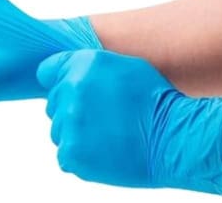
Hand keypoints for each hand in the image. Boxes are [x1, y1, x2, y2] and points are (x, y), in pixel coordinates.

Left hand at [37, 50, 221, 196]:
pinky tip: (105, 153)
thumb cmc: (154, 99)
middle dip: (71, 111)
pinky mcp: (72, 152)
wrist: (175, 137)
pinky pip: (65, 155)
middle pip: (53, 104)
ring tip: (107, 137)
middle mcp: (71, 88)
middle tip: (102, 119)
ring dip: (76, 135)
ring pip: (58, 131)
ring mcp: (69, 121)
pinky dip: (81, 158)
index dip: (59, 83)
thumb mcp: (122, 66)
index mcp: (82, 64)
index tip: (74, 94)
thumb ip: (89, 68)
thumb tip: (68, 77)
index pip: (47, 72)